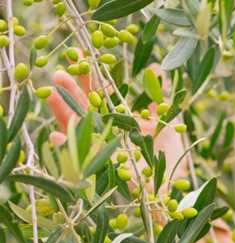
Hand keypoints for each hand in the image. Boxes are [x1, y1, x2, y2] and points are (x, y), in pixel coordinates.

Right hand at [47, 62, 187, 182]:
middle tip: (59, 73)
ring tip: (50, 95)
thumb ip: (158, 98)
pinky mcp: (98, 169)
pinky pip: (77, 159)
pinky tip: (55, 137)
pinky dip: (66, 149)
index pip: (98, 94)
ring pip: (74, 129)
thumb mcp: (165, 124)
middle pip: (81, 108)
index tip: (80, 54)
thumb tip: (156, 67)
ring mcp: (98, 148)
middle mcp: (103, 131)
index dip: (89, 75)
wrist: (173, 185)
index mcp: (117, 118)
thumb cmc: (167, 155)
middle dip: (70, 91)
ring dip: (61, 112)